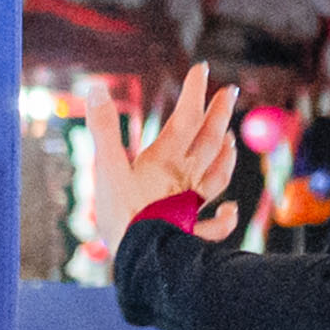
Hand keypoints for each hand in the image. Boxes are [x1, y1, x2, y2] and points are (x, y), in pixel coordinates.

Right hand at [74, 65, 238, 254]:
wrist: (143, 260)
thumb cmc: (123, 216)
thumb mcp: (106, 169)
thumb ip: (103, 130)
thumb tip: (97, 88)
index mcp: (165, 160)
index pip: (185, 118)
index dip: (195, 92)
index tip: (202, 69)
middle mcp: (183, 178)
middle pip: (209, 140)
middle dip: (220, 114)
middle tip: (231, 92)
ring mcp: (190, 205)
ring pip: (216, 175)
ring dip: (226, 156)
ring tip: (231, 140)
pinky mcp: (189, 231)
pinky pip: (213, 224)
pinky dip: (226, 217)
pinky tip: (232, 210)